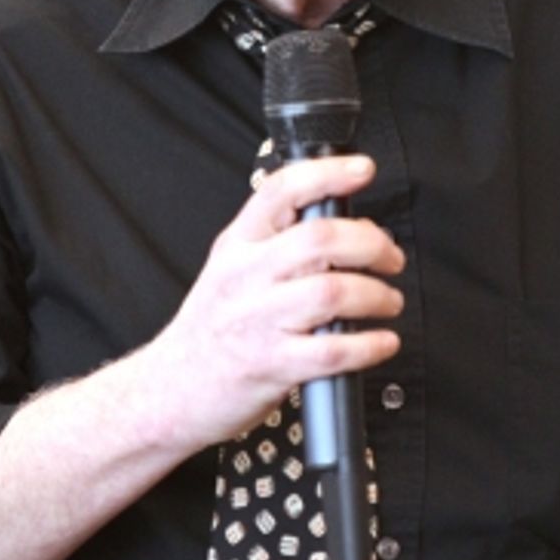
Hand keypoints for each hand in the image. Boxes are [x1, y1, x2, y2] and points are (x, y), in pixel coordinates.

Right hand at [0, 154, 402, 559]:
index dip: (327, 174)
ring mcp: (256, 321)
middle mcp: (245, 276)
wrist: (169, 391)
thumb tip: (350, 226)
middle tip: (390, 257)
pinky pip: (333, 350)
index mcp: (237, 245)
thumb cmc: (212, 330)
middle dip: (370, 244)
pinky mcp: (270, 365)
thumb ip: (279, 244)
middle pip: (319, 240)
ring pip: (331, 293)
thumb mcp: (231, 269)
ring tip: (388, 302)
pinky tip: (382, 342)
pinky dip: (369, 345)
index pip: (281, 191)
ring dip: (376, 296)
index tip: (362, 169)